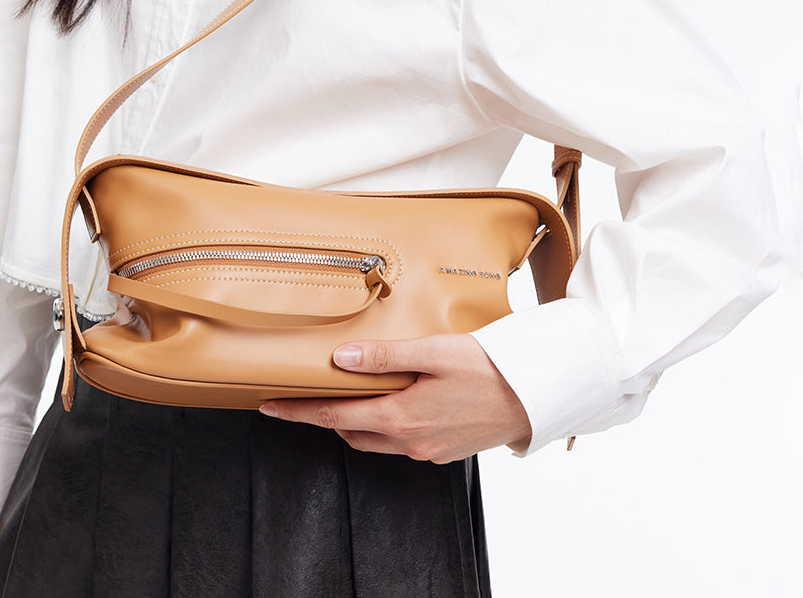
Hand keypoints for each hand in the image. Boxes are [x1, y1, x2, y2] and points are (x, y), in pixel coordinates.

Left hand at [258, 333, 531, 461]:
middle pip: (350, 431)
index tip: (270, 407)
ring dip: (356, 420)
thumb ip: (384, 357)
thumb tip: (341, 360)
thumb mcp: (433, 352)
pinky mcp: (443, 450)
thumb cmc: (487, 369)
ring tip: (352, 391)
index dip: (298, 412)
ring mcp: (427, 450)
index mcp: (401, 417)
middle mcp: (409, 441)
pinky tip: (395, 400)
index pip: (334, 417)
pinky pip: (400, 442)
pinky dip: (386, 424)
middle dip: (325, 415)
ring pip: (374, 440)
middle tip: (311, 391)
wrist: (534, 397)